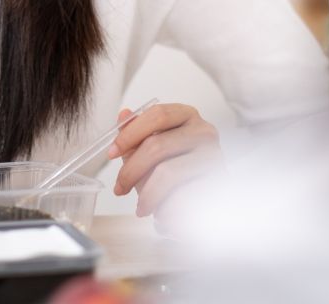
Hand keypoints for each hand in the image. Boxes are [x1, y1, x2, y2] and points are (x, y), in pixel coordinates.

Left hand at [108, 103, 222, 217]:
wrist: (204, 204)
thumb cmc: (177, 174)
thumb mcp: (152, 152)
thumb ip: (137, 134)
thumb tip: (123, 115)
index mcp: (187, 116)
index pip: (157, 115)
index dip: (130, 133)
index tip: (111, 153)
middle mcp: (204, 132)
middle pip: (158, 145)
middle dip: (131, 170)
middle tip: (120, 188)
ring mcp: (214, 156)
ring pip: (168, 172)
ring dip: (148, 194)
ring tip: (142, 206)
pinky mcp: (218, 183)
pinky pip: (183, 196)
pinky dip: (166, 208)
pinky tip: (162, 213)